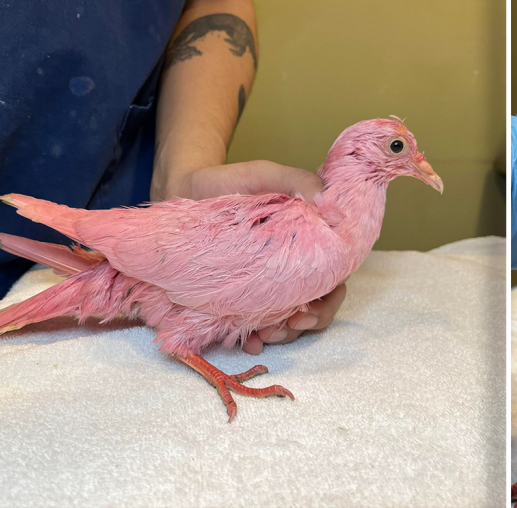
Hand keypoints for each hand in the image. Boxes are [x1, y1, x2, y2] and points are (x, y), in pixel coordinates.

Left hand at [153, 159, 347, 354]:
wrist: (183, 188)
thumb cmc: (228, 181)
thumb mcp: (265, 174)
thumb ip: (298, 181)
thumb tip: (332, 208)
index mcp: (307, 243)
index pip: (333, 278)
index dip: (327, 302)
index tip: (306, 312)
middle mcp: (291, 267)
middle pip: (313, 308)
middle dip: (301, 326)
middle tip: (279, 328)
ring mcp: (265, 284)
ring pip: (287, 322)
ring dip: (280, 335)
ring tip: (261, 336)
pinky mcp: (238, 294)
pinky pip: (252, 324)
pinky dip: (253, 338)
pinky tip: (246, 341)